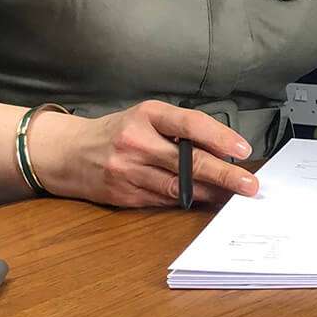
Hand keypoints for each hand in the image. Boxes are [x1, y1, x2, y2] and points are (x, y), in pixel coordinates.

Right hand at [28, 100, 259, 207]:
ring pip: (179, 187)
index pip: (189, 124)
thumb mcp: (146, 117)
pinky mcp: (124, 195)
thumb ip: (180, 130)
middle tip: (249, 186)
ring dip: (211, 193)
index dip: (220, 137)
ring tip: (234, 195)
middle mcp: (136, 142)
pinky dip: (188, 200)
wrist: (67, 153)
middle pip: (188, 162)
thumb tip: (224, 151)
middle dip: (225, 176)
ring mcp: (128, 171)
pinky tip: (205, 200)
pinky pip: (165, 200)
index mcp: (146, 115)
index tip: (242, 150)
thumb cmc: (117, 132)